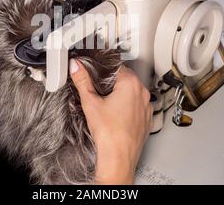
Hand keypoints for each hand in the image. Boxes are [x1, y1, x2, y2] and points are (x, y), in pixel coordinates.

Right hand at [69, 59, 152, 184]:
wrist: (118, 157)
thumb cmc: (108, 133)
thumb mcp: (90, 102)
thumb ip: (82, 80)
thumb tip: (76, 67)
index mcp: (131, 84)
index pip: (117, 67)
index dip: (104, 70)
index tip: (96, 74)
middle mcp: (142, 94)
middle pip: (126, 79)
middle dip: (112, 82)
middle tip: (98, 90)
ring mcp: (146, 107)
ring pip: (133, 93)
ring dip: (122, 95)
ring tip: (107, 103)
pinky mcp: (146, 120)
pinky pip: (138, 107)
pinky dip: (129, 107)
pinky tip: (116, 115)